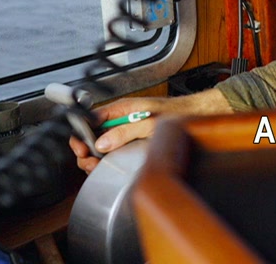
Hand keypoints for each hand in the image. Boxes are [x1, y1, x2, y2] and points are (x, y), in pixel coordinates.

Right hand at [68, 90, 231, 172]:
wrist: (194, 116)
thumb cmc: (175, 114)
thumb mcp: (150, 123)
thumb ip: (126, 131)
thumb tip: (102, 142)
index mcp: (121, 109)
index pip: (89, 119)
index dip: (81, 135)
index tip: (82, 149)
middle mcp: (119, 118)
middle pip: (91, 135)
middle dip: (86, 151)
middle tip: (90, 163)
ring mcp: (124, 130)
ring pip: (99, 145)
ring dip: (95, 158)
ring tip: (98, 166)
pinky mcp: (130, 140)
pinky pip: (111, 149)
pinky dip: (106, 159)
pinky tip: (109, 165)